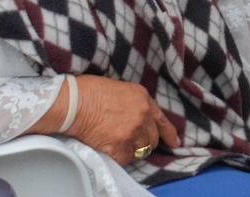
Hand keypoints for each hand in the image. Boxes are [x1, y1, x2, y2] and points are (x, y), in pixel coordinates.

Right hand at [61, 77, 180, 167]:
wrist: (74, 102)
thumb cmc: (89, 92)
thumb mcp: (121, 89)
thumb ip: (133, 103)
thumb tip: (132, 115)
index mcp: (144, 99)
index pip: (162, 120)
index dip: (169, 133)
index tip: (175, 142)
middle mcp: (143, 115)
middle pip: (152, 138)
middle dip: (144, 142)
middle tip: (133, 144)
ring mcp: (132, 131)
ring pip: (141, 150)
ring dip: (131, 151)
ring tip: (118, 147)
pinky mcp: (119, 145)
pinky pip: (125, 159)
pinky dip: (118, 158)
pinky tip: (110, 152)